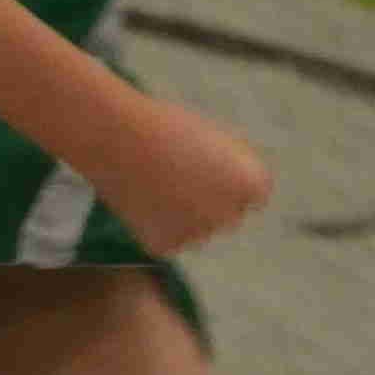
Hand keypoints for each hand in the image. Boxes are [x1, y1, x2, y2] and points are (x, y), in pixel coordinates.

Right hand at [96, 97, 271, 259]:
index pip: (255, 196)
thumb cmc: (168, 127)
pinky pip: (171, 238)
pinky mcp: (168, 247)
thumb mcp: (217, 138)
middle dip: (212, 203)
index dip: (231, 182)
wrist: (119, 140)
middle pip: (229, 217)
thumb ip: (233, 168)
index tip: (209, 168)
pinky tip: (144, 200)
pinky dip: (159, 225)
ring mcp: (199, 236)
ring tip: (158, 185)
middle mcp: (231, 216)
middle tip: (180, 178)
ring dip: (186, 216)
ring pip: (198, 230)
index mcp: (251, 184)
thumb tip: (235, 189)